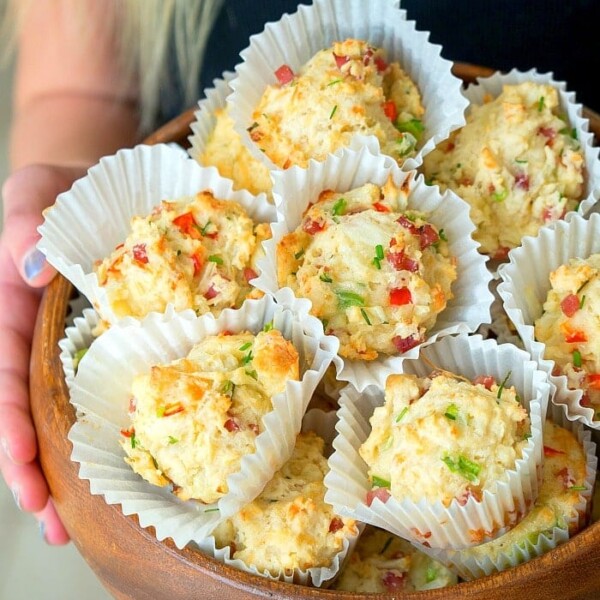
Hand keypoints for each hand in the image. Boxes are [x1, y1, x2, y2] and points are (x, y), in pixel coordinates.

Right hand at [0, 164, 86, 544]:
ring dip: (63, 464)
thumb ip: (26, 226)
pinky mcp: (100, 340)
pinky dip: (99, 425)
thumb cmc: (58, 190)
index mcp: (10, 311)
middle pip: (23, 410)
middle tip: (53, 524)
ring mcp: (66, 344)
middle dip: (31, 468)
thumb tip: (34, 272)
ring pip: (56, 410)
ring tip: (76, 521)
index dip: (9, 427)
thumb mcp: (35, 194)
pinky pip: (95, 386)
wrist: (95, 188)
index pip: (2, 378)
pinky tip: (112, 463)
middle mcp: (34, 337)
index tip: (23, 473)